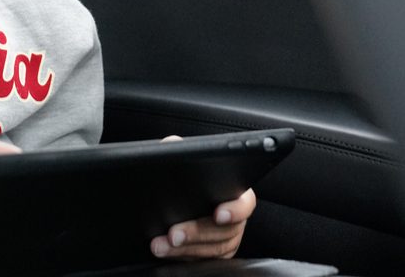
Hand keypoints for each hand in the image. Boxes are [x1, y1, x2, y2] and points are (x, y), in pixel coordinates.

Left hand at [149, 135, 256, 260]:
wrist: (176, 202)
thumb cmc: (187, 178)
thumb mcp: (185, 160)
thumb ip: (180, 149)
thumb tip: (171, 144)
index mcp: (236, 195)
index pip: (244, 204)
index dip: (235, 210)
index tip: (219, 214)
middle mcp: (235, 221)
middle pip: (223, 232)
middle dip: (196, 233)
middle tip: (173, 233)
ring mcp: (225, 240)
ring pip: (211, 250)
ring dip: (183, 249)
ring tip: (160, 245)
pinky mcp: (212, 255)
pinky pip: (200, 260)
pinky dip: (181, 257)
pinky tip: (164, 252)